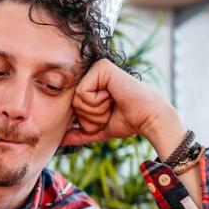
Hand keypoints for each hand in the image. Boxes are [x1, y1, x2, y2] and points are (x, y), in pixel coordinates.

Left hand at [61, 59, 180, 151]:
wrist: (148, 118)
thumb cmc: (127, 121)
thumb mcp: (98, 128)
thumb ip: (79, 133)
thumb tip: (60, 140)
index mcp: (92, 84)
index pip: (72, 107)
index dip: (87, 120)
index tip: (108, 115)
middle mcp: (93, 73)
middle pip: (72, 103)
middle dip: (91, 117)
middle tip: (111, 110)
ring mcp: (96, 68)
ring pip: (76, 99)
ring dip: (95, 111)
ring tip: (113, 103)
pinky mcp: (100, 67)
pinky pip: (82, 93)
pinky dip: (97, 103)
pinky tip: (113, 96)